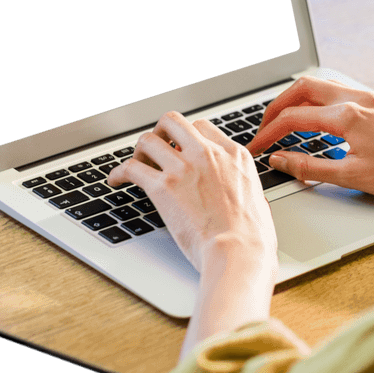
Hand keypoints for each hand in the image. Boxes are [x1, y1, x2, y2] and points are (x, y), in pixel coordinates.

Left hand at [106, 111, 276, 273]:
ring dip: (138, 152)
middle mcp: (208, 153)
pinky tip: (116, 181)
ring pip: (148, 140)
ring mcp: (185, 168)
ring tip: (136, 166)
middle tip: (156, 150)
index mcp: (234, 154)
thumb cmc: (253, 235)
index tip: (180, 150)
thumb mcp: (258, 197)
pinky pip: (130, 168)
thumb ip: (243, 186)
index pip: (202, 126)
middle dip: (160, 132)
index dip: (187, 138)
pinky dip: (119, 173)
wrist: (239, 251)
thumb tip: (242, 195)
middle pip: (173, 121)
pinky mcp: (164, 187)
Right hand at [246, 76, 373, 204]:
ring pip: (324, 88)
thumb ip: (310, 167)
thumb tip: (281, 160)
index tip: (257, 147)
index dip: (269, 132)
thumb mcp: (353, 176)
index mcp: (348, 115)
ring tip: (287, 124)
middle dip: (279, 106)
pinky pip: (342, 95)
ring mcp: (372, 99)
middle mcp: (359, 99)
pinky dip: (321, 105)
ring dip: (300, 101)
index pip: (294, 117)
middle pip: (304, 88)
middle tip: (265, 127)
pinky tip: (320, 125)